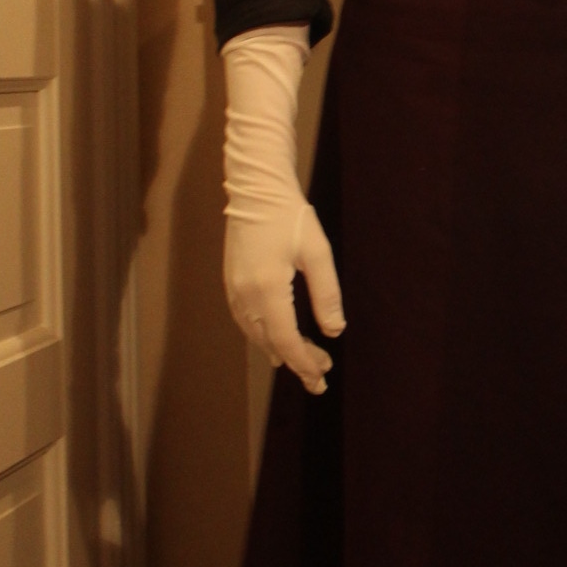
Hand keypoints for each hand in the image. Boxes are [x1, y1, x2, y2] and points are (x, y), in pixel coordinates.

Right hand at [221, 24, 345, 393]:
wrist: (255, 188)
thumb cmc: (290, 216)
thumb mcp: (317, 252)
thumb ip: (326, 294)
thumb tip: (334, 331)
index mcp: (268, 289)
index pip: (286, 340)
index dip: (304, 362)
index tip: (322, 376)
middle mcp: (246, 295)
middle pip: (271, 343)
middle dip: (296, 362)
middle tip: (321, 378)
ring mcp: (235, 290)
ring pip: (257, 335)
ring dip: (280, 352)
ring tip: (304, 365)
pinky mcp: (232, 283)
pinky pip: (248, 322)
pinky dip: (265, 338)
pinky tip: (276, 343)